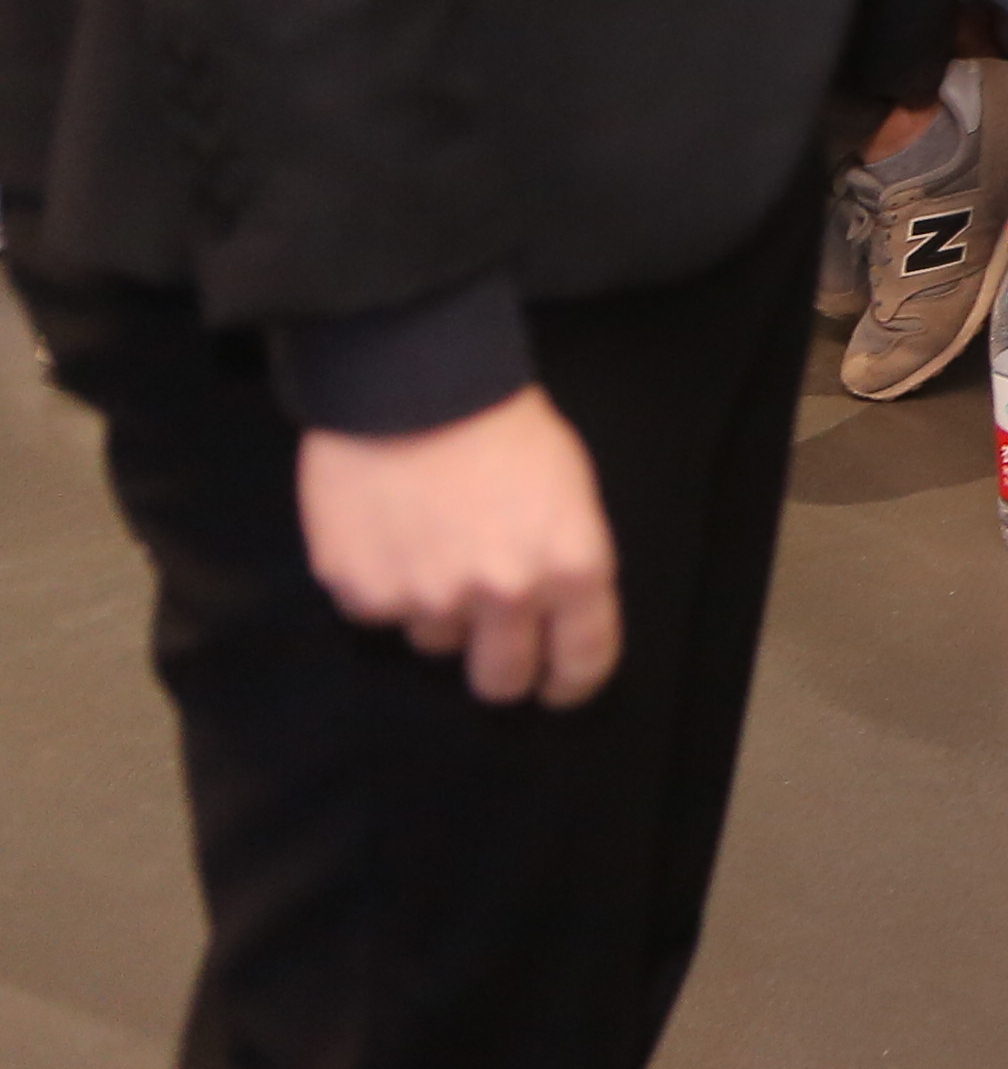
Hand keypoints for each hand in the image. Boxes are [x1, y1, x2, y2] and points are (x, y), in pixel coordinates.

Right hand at [298, 387, 620, 705]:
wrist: (412, 382)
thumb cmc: (504, 425)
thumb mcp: (569, 489)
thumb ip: (563, 560)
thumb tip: (553, 617)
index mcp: (571, 567)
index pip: (583, 663)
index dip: (570, 682)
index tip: (557, 685)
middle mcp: (504, 596)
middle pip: (502, 680)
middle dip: (500, 667)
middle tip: (489, 637)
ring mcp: (428, 600)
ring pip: (435, 643)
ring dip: (437, 610)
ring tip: (432, 542)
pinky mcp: (362, 593)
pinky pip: (379, 614)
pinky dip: (384, 584)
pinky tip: (388, 532)